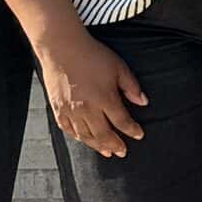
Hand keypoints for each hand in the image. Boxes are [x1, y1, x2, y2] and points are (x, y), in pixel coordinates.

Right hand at [39, 29, 148, 157]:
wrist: (62, 48)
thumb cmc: (93, 55)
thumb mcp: (119, 67)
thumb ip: (131, 87)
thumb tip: (144, 102)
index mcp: (104, 99)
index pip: (122, 121)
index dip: (132, 130)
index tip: (140, 135)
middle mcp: (87, 109)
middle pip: (103, 134)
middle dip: (115, 144)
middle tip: (123, 152)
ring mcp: (70, 111)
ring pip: (85, 136)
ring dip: (97, 146)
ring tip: (107, 152)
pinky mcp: (57, 109)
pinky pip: (68, 129)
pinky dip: (78, 137)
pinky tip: (85, 140)